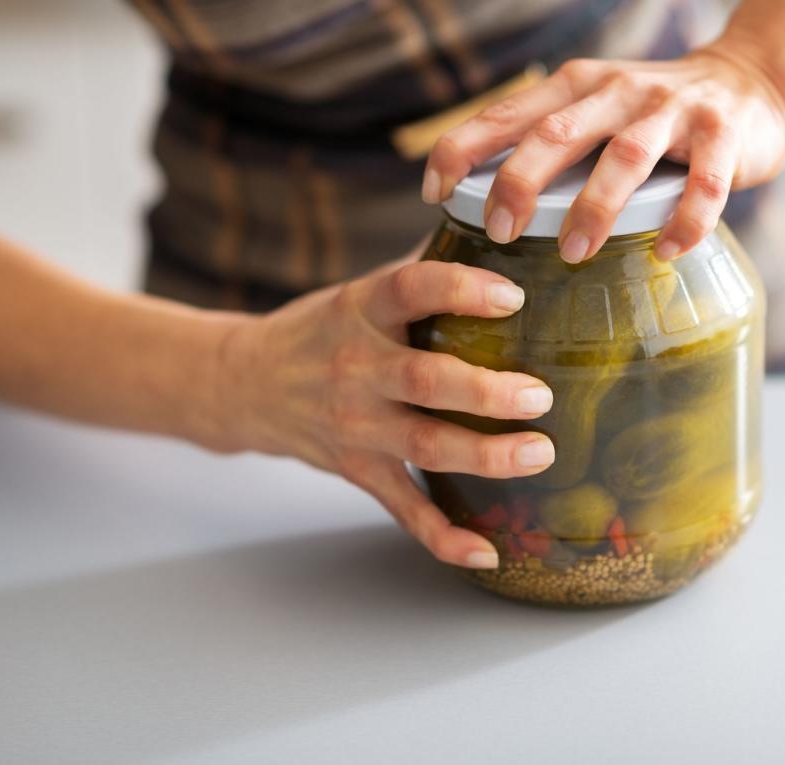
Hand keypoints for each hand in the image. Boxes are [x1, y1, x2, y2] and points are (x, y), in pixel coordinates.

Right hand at [215, 256, 555, 569]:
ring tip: (539, 453)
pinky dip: (443, 536)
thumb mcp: (359, 291)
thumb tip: (498, 235)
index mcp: (361, 309)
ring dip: (485, 455)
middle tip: (540, 395)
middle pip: (425, 379)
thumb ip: (421, 271)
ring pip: (424, 444)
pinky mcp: (357, 469)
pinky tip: (487, 549)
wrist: (244, 383)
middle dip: (486, 390)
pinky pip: (403, 508)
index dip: (461, 289)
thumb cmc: (320, 330)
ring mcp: (355, 424)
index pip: (410, 289)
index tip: (512, 296)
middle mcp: (356, 367)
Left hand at [422, 44, 784, 261]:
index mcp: (576, 87)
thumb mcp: (595, 111)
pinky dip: (685, 220)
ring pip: (624, 157)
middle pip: (557, 134)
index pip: (506, 113)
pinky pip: (703, 183)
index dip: (463, 149)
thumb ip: (550, 142)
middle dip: (520, 182)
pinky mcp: (723, 135)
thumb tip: (482, 203)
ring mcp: (671, 111)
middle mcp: (618, 91)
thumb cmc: (653, 116)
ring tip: (573, 253)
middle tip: (498, 231)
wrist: (751, 81)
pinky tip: (666, 252)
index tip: (435, 193)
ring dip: (595, 207)